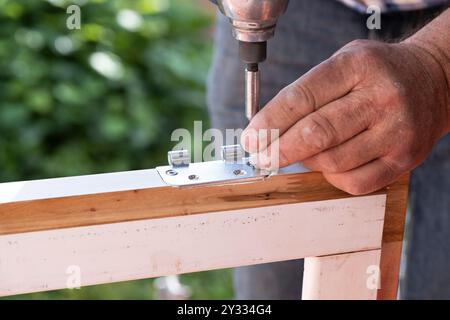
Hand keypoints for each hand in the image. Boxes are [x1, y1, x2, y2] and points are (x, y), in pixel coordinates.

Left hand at [241, 39, 449, 194]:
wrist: (433, 81)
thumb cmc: (377, 73)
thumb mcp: (343, 63)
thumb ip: (307, 92)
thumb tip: (267, 131)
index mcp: (357, 66)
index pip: (301, 98)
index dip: (269, 123)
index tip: (251, 139)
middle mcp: (380, 97)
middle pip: (316, 134)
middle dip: (279, 151)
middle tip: (261, 158)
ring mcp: (395, 131)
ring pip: (332, 162)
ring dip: (306, 162)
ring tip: (300, 153)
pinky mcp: (404, 158)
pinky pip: (354, 183)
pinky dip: (331, 178)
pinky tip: (327, 165)